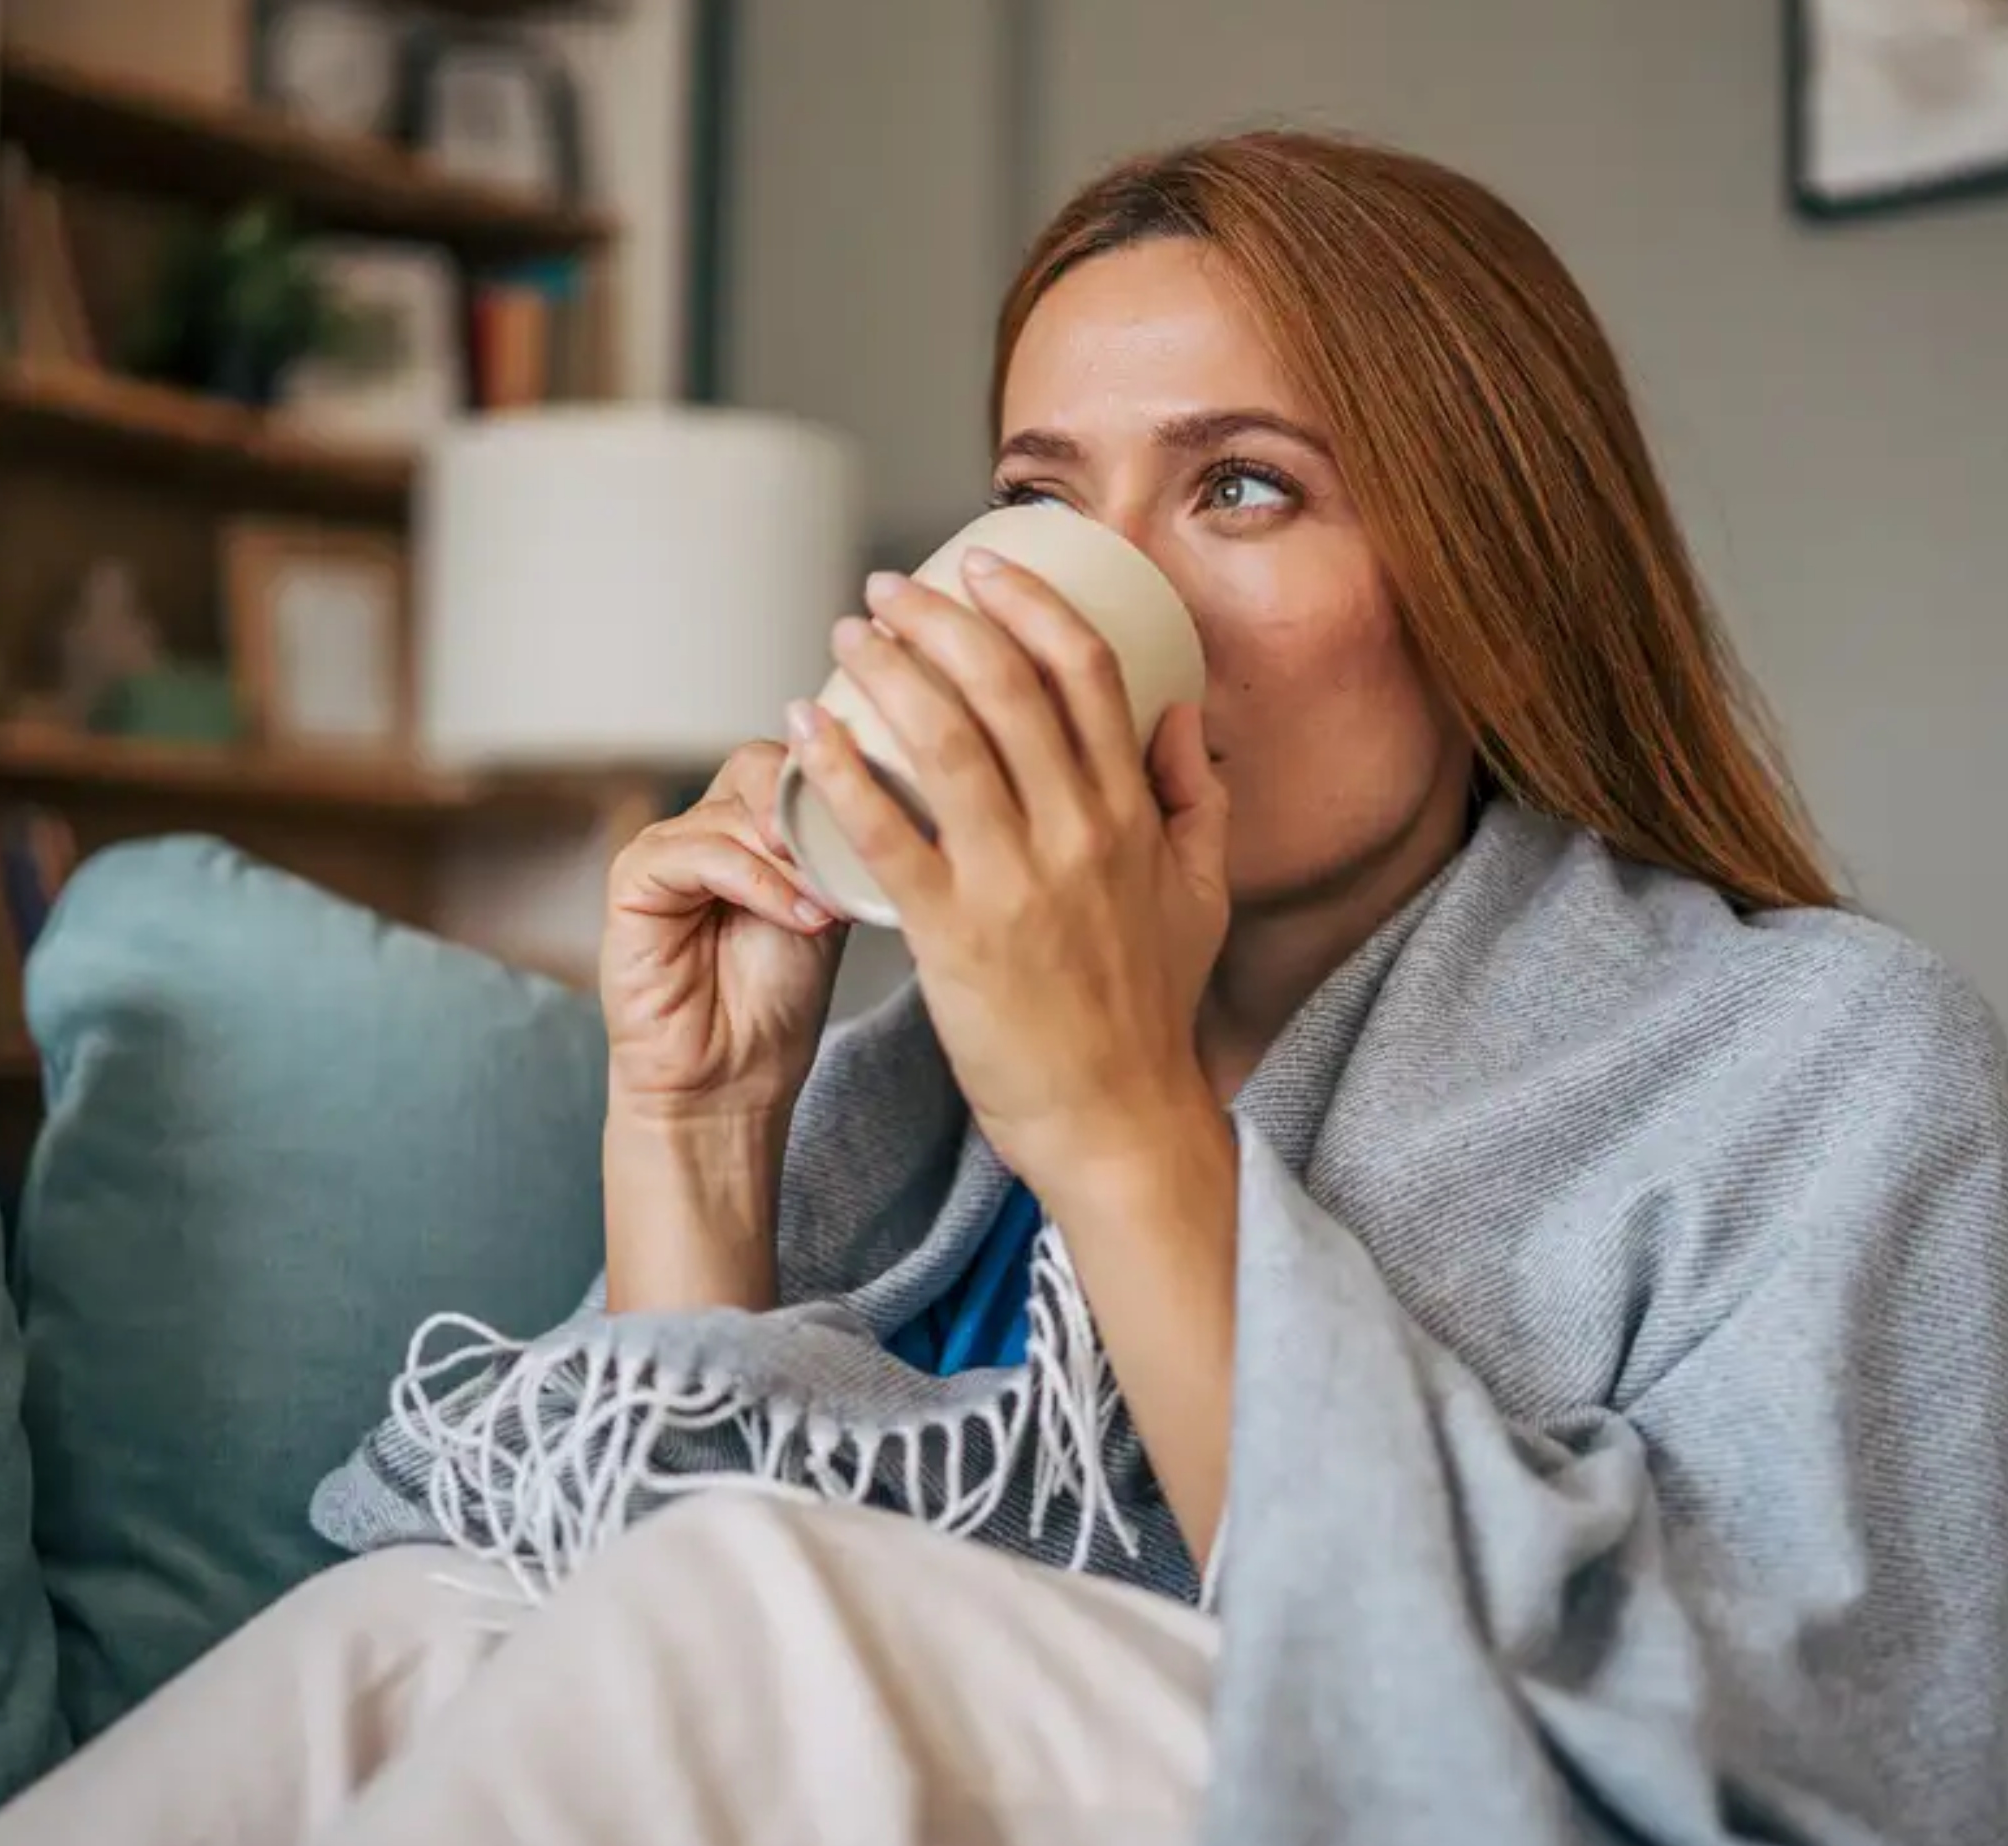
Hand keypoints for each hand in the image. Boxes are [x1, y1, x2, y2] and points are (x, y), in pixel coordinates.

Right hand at [601, 741, 845, 1128]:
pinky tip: (798, 918)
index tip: (884, 821)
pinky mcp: (632, 881)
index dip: (835, 783)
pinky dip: (757, 882)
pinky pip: (697, 852)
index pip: (787, 762)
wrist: (729, 1084)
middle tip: (848, 859)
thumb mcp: (827, 909)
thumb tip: (877, 795)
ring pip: (735, 812)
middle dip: (811, 812)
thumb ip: (835, 850)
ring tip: (826, 908)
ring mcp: (663, 851)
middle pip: (758, 767)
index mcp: (747, 829)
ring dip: (793, 860)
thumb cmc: (774, 1008)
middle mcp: (703, 830)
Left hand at [787, 551, 1231, 1203]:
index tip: (982, 562)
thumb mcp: (1203, 897)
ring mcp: (1015, 884)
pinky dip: (840, 771)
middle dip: (940, 618)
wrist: (1117, 1122)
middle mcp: (1078, 835)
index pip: (1086, 673)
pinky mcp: (955, 937)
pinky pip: (887, 834)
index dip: (1030, 603)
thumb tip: (1180, 715)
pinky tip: (804, 729)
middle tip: (887, 588)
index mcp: (1133, 816)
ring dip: (887, 673)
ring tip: (847, 636)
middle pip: (1006, 687)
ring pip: (944, 743)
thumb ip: (1197, 800)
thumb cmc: (1148, 1013)